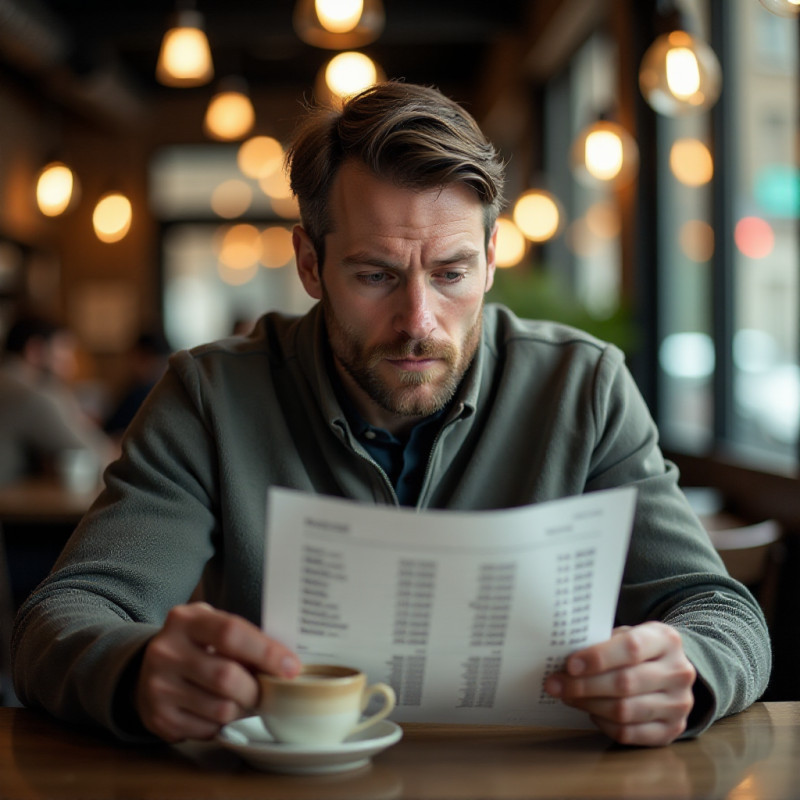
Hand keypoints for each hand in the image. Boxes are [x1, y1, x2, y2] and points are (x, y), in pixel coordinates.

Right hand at [135, 602, 300, 741]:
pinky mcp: (157, 718)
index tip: (291, 667)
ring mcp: (158, 686)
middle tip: (267, 691)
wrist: (145, 667)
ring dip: (242, 709)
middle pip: (227, 677)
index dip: (266, 652)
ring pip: (221, 709)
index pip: (231, 633)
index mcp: (185, 620)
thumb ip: (243, 636)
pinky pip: (207, 730)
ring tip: (243, 699)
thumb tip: (285, 662)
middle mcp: (166, 651)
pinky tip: (217, 710)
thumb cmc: (195, 644)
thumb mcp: (212, 625)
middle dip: (257, 689)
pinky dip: (222, 724)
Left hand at [544, 622, 695, 745]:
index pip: (631, 648)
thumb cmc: (639, 649)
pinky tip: (591, 712)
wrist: (672, 670)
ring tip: (568, 697)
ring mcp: (679, 705)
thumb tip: (564, 660)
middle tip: (556, 684)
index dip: (598, 658)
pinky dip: (604, 724)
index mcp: (666, 640)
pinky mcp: (672, 730)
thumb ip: (603, 643)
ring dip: (589, 705)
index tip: (570, 665)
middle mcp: (679, 672)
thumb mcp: (627, 634)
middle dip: (584, 685)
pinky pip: (629, 733)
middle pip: (625, 683)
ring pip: (625, 711)